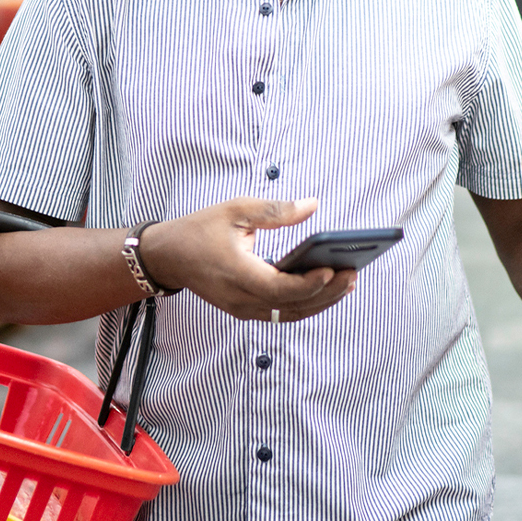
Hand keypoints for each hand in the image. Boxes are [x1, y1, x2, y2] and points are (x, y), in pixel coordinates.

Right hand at [141, 197, 355, 322]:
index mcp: (237, 274)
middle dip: (327, 293)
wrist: (168, 256)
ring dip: (321, 302)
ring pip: (289, 314)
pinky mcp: (244, 310)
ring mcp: (242, 309)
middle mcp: (241, 299)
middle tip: (353, 274)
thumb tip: (313, 206)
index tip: (332, 269)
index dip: (309, 283)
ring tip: (348, 283)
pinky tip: (325, 289)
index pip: (280, 288)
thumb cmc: (200, 229)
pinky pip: (280, 313)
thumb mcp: (236, 210)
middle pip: (292, 306)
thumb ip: (276, 211)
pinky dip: (305, 304)